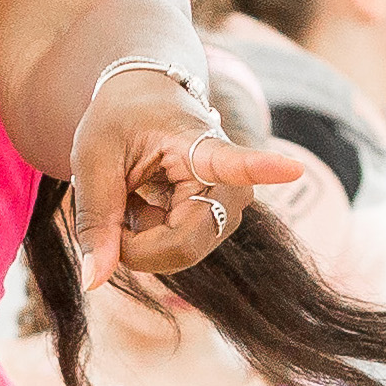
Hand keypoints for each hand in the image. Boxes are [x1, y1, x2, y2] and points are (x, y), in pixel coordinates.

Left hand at [65, 62, 311, 290]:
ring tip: (131, 197)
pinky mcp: (218, 224)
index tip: (293, 169)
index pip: (235, 162)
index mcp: (201, 145)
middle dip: (134, 244)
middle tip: (109, 209)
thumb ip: (94, 218)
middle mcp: (228, 182)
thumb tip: (93, 280)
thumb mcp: (92, 160)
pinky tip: (144, 208)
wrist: (142, 104)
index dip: (263, 168)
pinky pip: (177, 253)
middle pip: (183, 245)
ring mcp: (226, 208)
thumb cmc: (119, 122)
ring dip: (139, 240)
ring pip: (178, 256)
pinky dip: (146, 240)